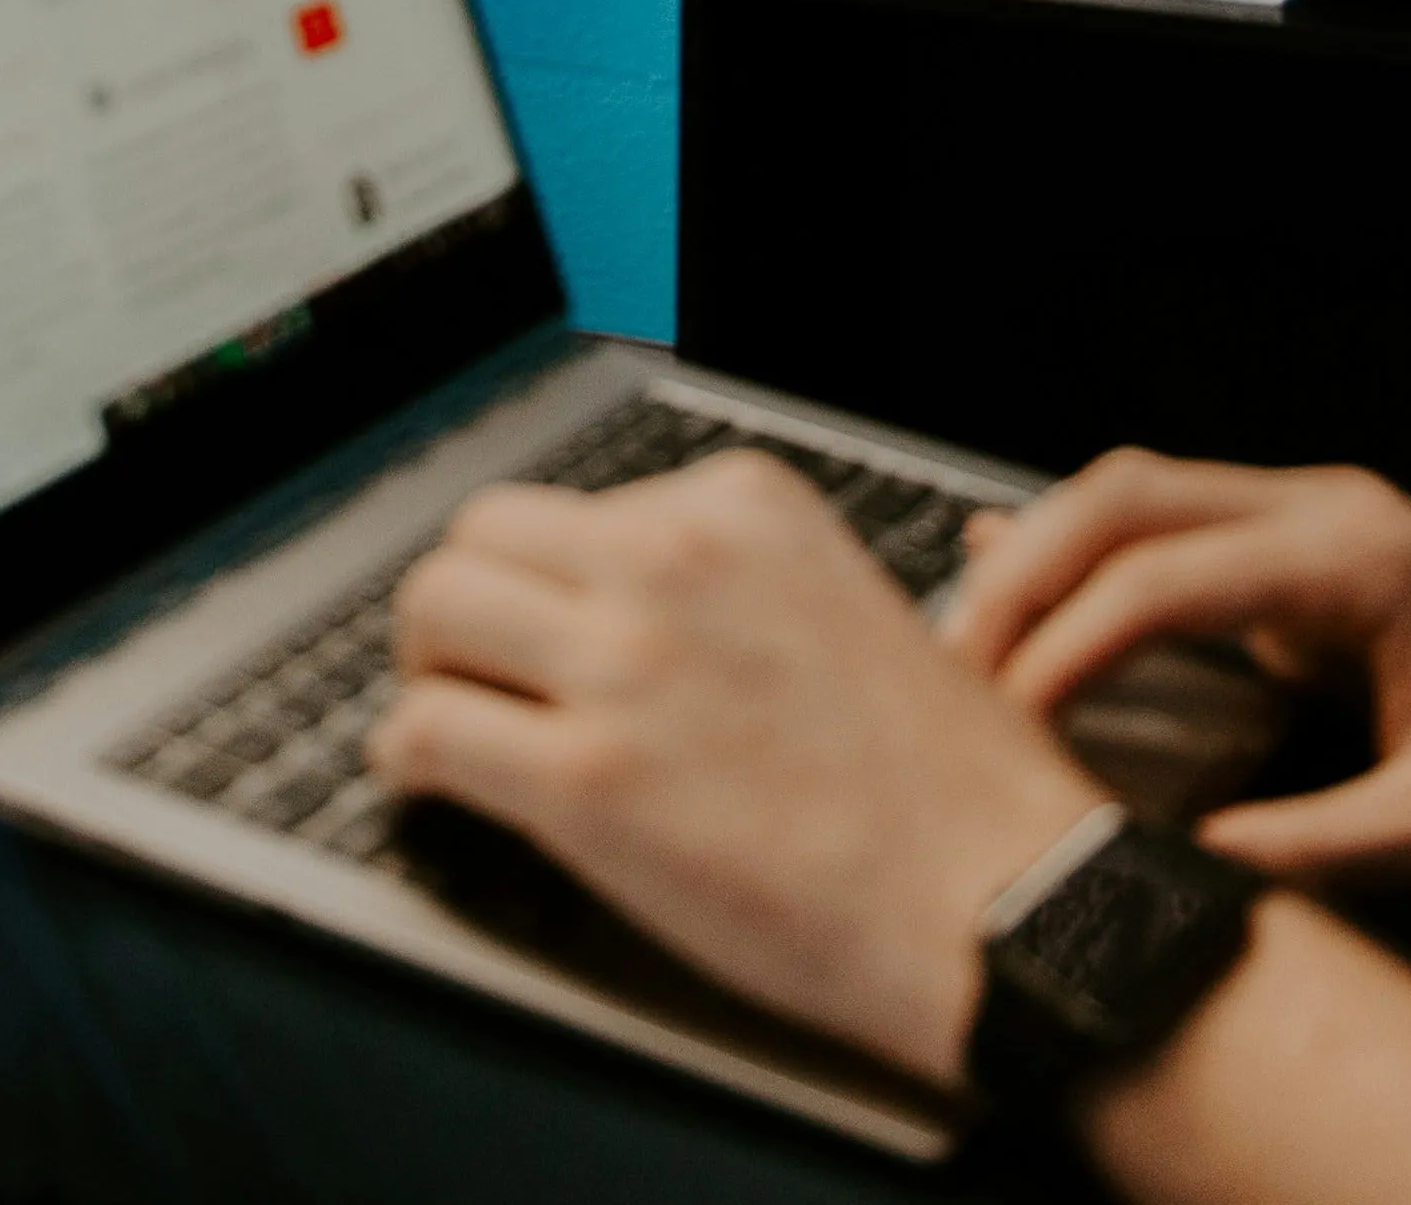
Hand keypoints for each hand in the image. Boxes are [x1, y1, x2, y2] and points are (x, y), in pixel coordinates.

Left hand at [367, 453, 1106, 1088]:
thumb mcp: (848, 611)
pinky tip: (428, 784)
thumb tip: (632, 616)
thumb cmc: (954, 791)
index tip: (547, 632)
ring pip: (433, 607)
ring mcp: (626, 663)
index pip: (579, 506)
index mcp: (743, 509)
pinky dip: (406, 760)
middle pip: (481, 533)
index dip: (549, 581)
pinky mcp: (588, 779)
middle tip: (468, 667)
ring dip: (424, 668)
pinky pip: (426, 732)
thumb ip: (737, 590)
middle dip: (465, 605)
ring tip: (443, 717)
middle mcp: (674, 561)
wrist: (1003, 904)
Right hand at [938, 455, 1410, 889]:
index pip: (1161, 579)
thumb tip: (1173, 870)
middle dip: (1020, 575)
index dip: (1064, 649)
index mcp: (1362, 561)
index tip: (1003, 721)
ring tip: (970, 646)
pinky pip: (1175, 530)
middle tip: (947, 668)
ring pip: (1138, 499)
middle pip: (1124, 499)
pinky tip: (1014, 566)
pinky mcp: (1318, 556)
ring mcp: (1324, 522)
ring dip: (1044, 560)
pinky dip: (1090, 555)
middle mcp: (1333, 514)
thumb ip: (1306, 851)